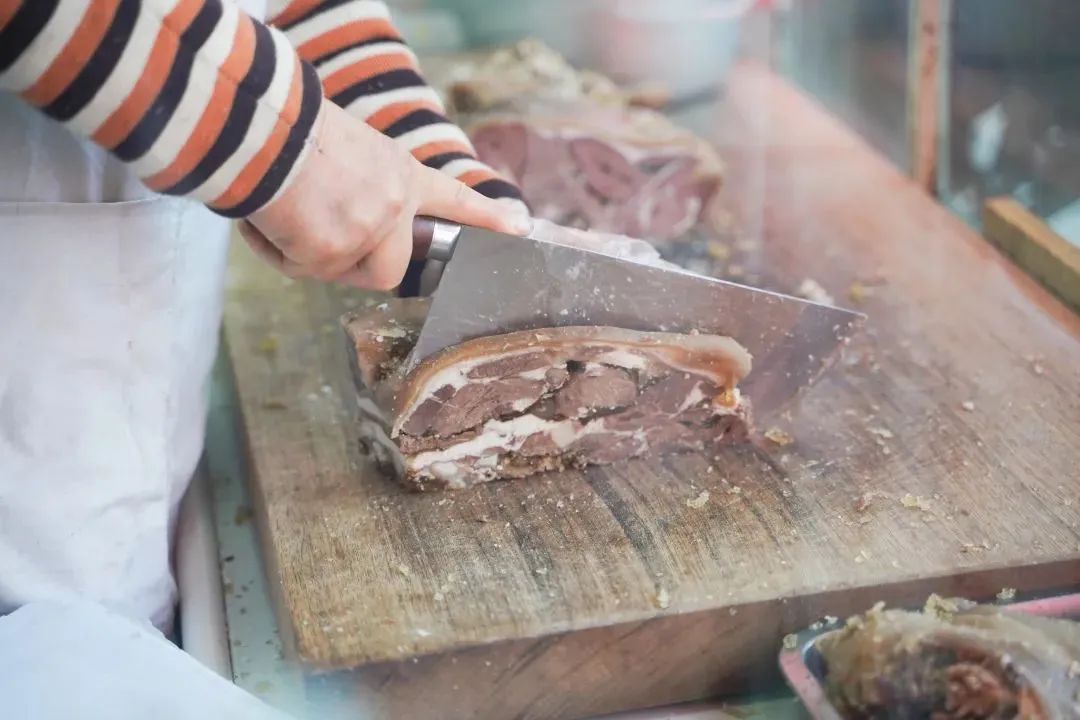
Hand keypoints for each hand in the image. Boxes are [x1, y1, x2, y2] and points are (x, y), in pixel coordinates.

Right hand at [239, 101, 530, 289]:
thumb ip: (358, 188)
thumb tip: (331, 219)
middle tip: (312, 234)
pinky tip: (263, 215)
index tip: (520, 226)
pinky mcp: (334, 255)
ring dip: (304, 252)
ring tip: (281, 212)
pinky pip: (299, 267)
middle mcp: (395, 206)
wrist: (266, 129)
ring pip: (335, 270)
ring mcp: (370, 233)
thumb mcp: (346, 149)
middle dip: (348, 262)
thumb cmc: (291, 129)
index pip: (452, 198)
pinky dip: (273, 249)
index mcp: (401, 172)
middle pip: (387, 267)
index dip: (484, 215)